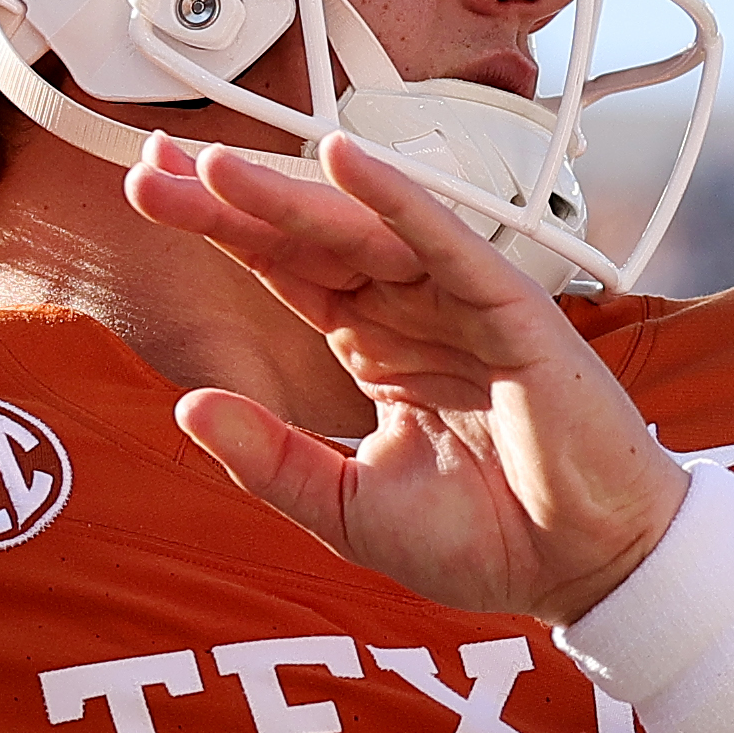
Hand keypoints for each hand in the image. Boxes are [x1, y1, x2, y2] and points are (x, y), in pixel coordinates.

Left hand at [122, 131, 685, 623]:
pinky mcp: (510, 308)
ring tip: (217, 167)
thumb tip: (188, 405)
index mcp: (372, 346)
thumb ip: (271, 459)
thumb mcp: (348, 508)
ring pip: (360, 230)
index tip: (150, 189)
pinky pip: (445, 242)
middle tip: (155, 167)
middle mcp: (410, 311)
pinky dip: (397, 198)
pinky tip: (344, 162)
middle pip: (306, 237)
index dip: (219, 226)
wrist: (583, 570)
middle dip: (230, 199)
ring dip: (290, 195)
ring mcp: (458, 303)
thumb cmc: (487, 539)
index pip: (282, 268)